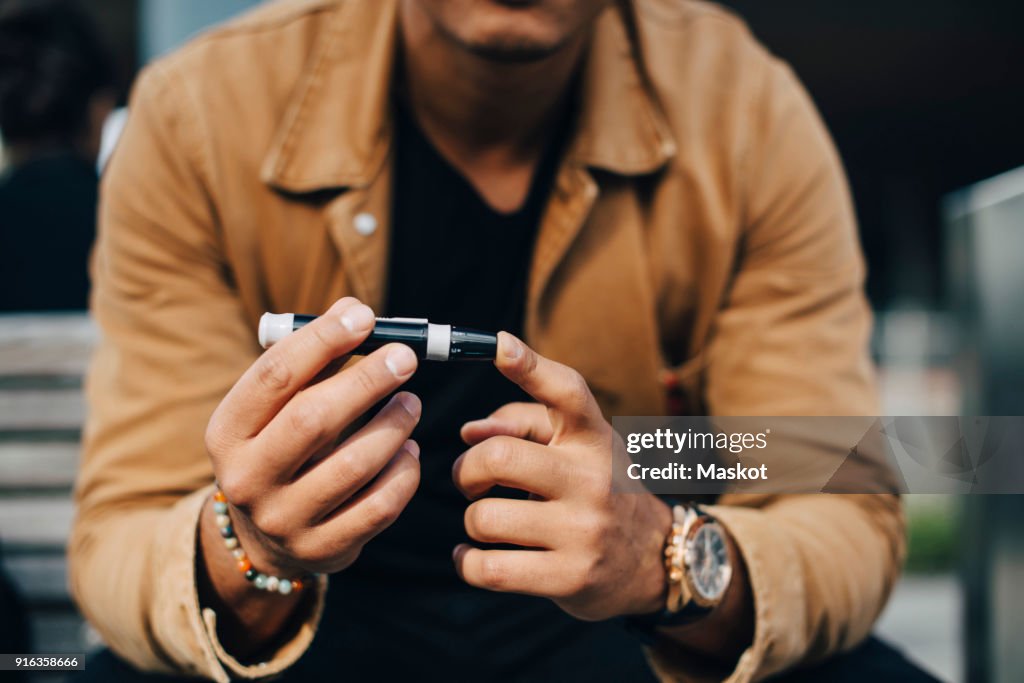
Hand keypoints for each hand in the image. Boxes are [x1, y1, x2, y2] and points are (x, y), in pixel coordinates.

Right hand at [201, 297, 420, 632]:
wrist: (264, 538)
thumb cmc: (282, 448)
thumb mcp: (279, 409)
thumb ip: (314, 361)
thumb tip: (357, 310)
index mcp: (227, 433)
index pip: (275, 375)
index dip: (322, 339)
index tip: (364, 316)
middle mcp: (246, 479)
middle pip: (313, 419)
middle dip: (366, 381)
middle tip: (406, 357)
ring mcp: (284, 521)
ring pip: (354, 465)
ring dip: (394, 425)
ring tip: (411, 404)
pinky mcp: (324, 550)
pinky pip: (379, 506)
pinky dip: (404, 472)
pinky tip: (410, 450)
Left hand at [452, 333, 671, 620]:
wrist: (654, 560)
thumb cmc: (596, 489)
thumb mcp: (576, 447)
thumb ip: (523, 422)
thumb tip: (469, 432)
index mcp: (593, 437)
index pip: (566, 392)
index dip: (530, 366)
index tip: (499, 344)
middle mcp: (592, 478)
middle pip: (499, 456)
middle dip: (467, 471)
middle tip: (472, 481)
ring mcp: (583, 530)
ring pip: (485, 518)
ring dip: (473, 521)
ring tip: (487, 523)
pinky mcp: (570, 577)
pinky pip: (491, 569)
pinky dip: (469, 563)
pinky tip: (473, 556)